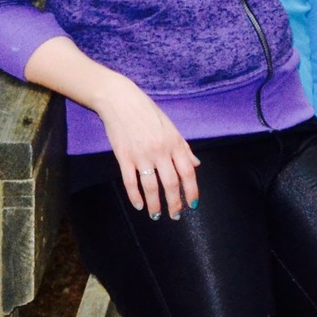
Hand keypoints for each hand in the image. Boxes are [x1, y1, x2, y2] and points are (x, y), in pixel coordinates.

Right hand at [94, 76, 201, 217]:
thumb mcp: (171, 127)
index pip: (188, 172)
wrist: (120, 100)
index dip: (191, 190)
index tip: (193, 204)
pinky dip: (135, 196)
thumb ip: (184, 148)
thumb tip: (196, 164)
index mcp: (174, 142)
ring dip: (155, 205)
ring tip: (157, 216)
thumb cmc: (148, 113)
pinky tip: (139, 205)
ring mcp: (141, 154)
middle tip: (175, 215)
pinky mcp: (124, 157)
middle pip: (171, 183)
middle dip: (174, 203)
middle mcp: (160, 150)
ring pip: (151, 186)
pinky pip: (131, 182)